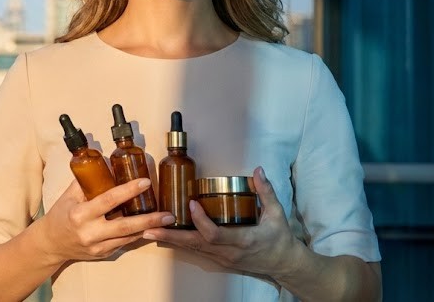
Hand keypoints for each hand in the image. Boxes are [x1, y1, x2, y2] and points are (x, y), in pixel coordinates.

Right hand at [35, 178, 174, 265]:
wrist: (50, 244)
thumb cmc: (60, 215)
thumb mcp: (69, 195)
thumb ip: (86, 181)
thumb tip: (105, 163)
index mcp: (81, 214)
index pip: (108, 200)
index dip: (128, 191)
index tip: (145, 182)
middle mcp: (90, 232)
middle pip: (125, 225)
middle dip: (149, 220)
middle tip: (168, 214)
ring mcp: (97, 246)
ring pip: (128, 237)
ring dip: (148, 228)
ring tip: (165, 221)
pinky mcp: (102, 254)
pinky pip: (123, 243)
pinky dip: (136, 235)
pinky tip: (149, 228)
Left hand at [141, 167, 300, 277]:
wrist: (284, 263)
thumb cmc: (280, 238)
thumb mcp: (277, 214)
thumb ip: (266, 192)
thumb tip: (258, 170)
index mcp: (243, 240)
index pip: (216, 234)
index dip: (201, 220)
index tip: (191, 204)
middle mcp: (229, 252)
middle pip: (196, 244)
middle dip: (172, 236)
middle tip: (150, 227)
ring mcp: (223, 258)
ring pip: (193, 249)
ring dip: (171, 240)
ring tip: (149, 231)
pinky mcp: (219, 260)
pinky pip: (197, 250)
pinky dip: (180, 243)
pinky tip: (165, 235)